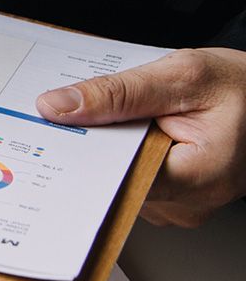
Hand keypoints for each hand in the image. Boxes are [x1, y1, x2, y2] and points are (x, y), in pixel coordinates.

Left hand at [36, 48, 245, 226]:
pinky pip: (134, 178)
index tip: (54, 135)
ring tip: (120, 119)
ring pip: (121, 180)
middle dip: (94, 147)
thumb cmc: (244, 88)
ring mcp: (182, 205)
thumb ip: (118, 93)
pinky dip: (125, 153)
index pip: (115, 181)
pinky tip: (131, 130)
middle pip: (114, 183)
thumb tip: (59, 107)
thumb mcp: (182, 75)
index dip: (81, 156)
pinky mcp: (175, 198)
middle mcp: (188, 204)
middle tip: (76, 116)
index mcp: (198, 178)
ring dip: (110, 150)